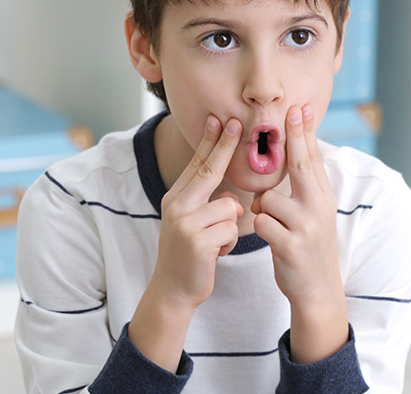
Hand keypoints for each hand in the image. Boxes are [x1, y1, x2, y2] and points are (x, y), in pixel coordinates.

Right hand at [130, 115, 242, 371]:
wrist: (173, 290)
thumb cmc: (190, 256)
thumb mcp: (192, 224)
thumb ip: (207, 205)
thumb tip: (231, 196)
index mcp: (176, 198)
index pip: (197, 164)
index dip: (210, 142)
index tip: (219, 119)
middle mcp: (177, 206)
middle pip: (209, 170)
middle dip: (224, 146)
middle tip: (237, 123)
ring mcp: (185, 223)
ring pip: (230, 206)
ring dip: (230, 227)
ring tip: (215, 243)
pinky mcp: (197, 241)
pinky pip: (231, 228)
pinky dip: (229, 242)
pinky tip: (215, 254)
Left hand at [252, 105, 347, 363]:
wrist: (317, 290)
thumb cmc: (308, 247)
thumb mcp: (314, 215)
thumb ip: (305, 188)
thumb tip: (299, 155)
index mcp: (323, 198)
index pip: (312, 159)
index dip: (304, 133)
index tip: (299, 108)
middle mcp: (319, 207)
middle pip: (300, 164)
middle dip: (293, 136)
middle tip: (287, 111)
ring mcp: (307, 226)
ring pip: (268, 198)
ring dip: (262, 209)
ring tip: (273, 225)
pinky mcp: (291, 244)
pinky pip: (262, 222)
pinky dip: (259, 228)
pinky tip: (271, 239)